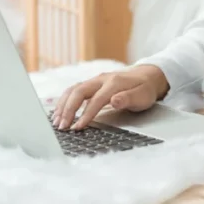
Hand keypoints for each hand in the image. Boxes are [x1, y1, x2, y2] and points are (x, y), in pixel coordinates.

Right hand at [51, 64, 169, 130]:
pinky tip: (60, 113)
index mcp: (114, 82)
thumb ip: (129, 98)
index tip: (77, 127)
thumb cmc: (144, 89)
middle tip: (62, 127)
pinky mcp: (91, 84)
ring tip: (57, 122)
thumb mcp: (143, 96)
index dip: (86, 114)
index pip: (96, 99)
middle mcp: (101, 79)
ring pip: (73, 90)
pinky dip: (65, 101)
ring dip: (63, 105)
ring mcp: (95, 81)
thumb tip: (115, 101)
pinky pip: (74, 91)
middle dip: (68, 109)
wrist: (147, 76)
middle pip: (78, 91)